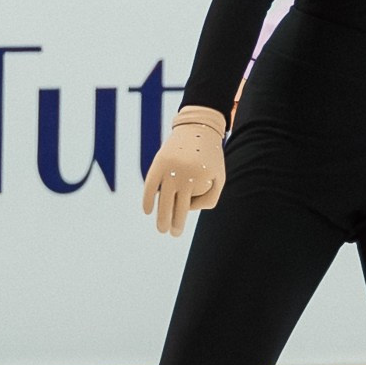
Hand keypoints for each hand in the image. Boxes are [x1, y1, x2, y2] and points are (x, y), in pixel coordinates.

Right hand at [141, 106, 227, 236]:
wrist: (197, 130)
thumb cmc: (210, 158)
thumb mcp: (219, 177)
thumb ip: (210, 198)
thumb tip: (190, 211)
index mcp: (200, 179)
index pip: (188, 206)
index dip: (180, 220)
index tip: (176, 231)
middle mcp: (184, 174)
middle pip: (174, 205)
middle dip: (171, 223)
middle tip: (170, 234)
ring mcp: (170, 168)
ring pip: (162, 198)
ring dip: (160, 216)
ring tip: (161, 229)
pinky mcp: (159, 162)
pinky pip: (150, 184)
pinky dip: (147, 198)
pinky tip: (147, 211)